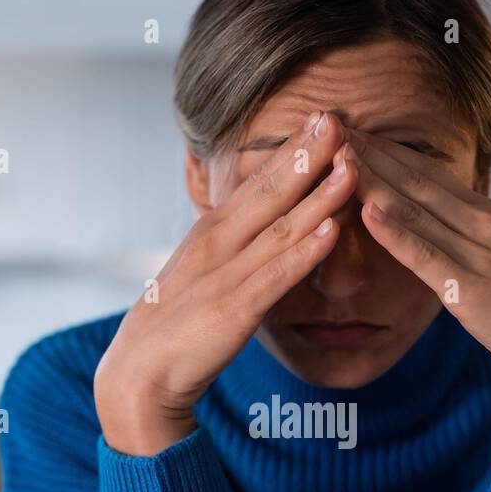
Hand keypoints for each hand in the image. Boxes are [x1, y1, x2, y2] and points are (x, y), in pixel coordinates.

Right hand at [94, 111, 357, 454]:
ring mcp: (226, 276)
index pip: (258, 182)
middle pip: (270, 192)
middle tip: (337, 116)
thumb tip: (261, 222)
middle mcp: (218, 244)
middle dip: (306, 154)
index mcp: (212, 232)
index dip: (292, 149)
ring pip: (280, 228)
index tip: (323, 116)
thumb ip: (233, 245)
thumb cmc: (176, 324)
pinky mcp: (233, 311)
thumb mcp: (203, 271)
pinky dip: (304, 254)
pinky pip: (275, 277)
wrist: (139, 374)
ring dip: (318, 196)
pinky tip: (332, 232)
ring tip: (351, 165)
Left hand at [343, 129, 490, 424]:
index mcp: (484, 215)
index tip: (350, 128)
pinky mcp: (470, 287)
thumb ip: (464, 240)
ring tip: (337, 153)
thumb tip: (432, 227)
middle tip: (329, 123)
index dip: (387, 148)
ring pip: (415, 208)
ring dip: (373, 179)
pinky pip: (426, 255)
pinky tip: (367, 213)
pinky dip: (396, 233)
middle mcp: (480, 223)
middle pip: (416, 179)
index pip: (427, 172)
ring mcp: (476, 252)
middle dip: (371, 151)